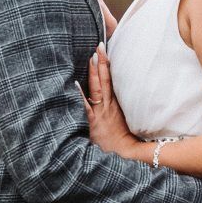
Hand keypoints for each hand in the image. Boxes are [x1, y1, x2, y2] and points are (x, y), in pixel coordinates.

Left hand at [78, 43, 139, 157]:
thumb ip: (121, 112)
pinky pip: (86, 107)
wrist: (124, 157)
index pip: (112, 81)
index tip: (105, 51)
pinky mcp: (93, 124)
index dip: (108, 66)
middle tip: (99, 45)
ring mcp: (101, 114)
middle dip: (103, 62)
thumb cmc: (124, 144)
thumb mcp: (125, 124)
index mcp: (117, 106)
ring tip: (92, 56)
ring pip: (98, 89)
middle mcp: (109, 107)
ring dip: (95, 72)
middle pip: (106, 80)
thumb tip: (119, 98)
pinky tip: (75, 84)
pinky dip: (80, 95)